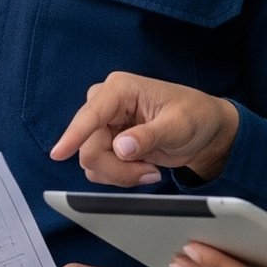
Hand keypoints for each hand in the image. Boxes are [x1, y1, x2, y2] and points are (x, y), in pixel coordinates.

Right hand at [50, 73, 239, 185]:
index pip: (91, 114)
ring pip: (91, 160)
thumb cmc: (196, 117)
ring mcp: (106, 125)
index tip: (58, 153)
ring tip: (149, 169)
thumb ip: (148, 136)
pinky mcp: (109, 143)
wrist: (207, 132)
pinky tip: (143, 169)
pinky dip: (120, 176)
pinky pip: (99, 167)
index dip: (74, 135)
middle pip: (89, 145)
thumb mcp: (178, 125)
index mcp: (121, 89)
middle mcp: (107, 105)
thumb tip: (120, 147)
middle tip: (148, 173)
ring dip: (120, 174)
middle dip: (116, 167)